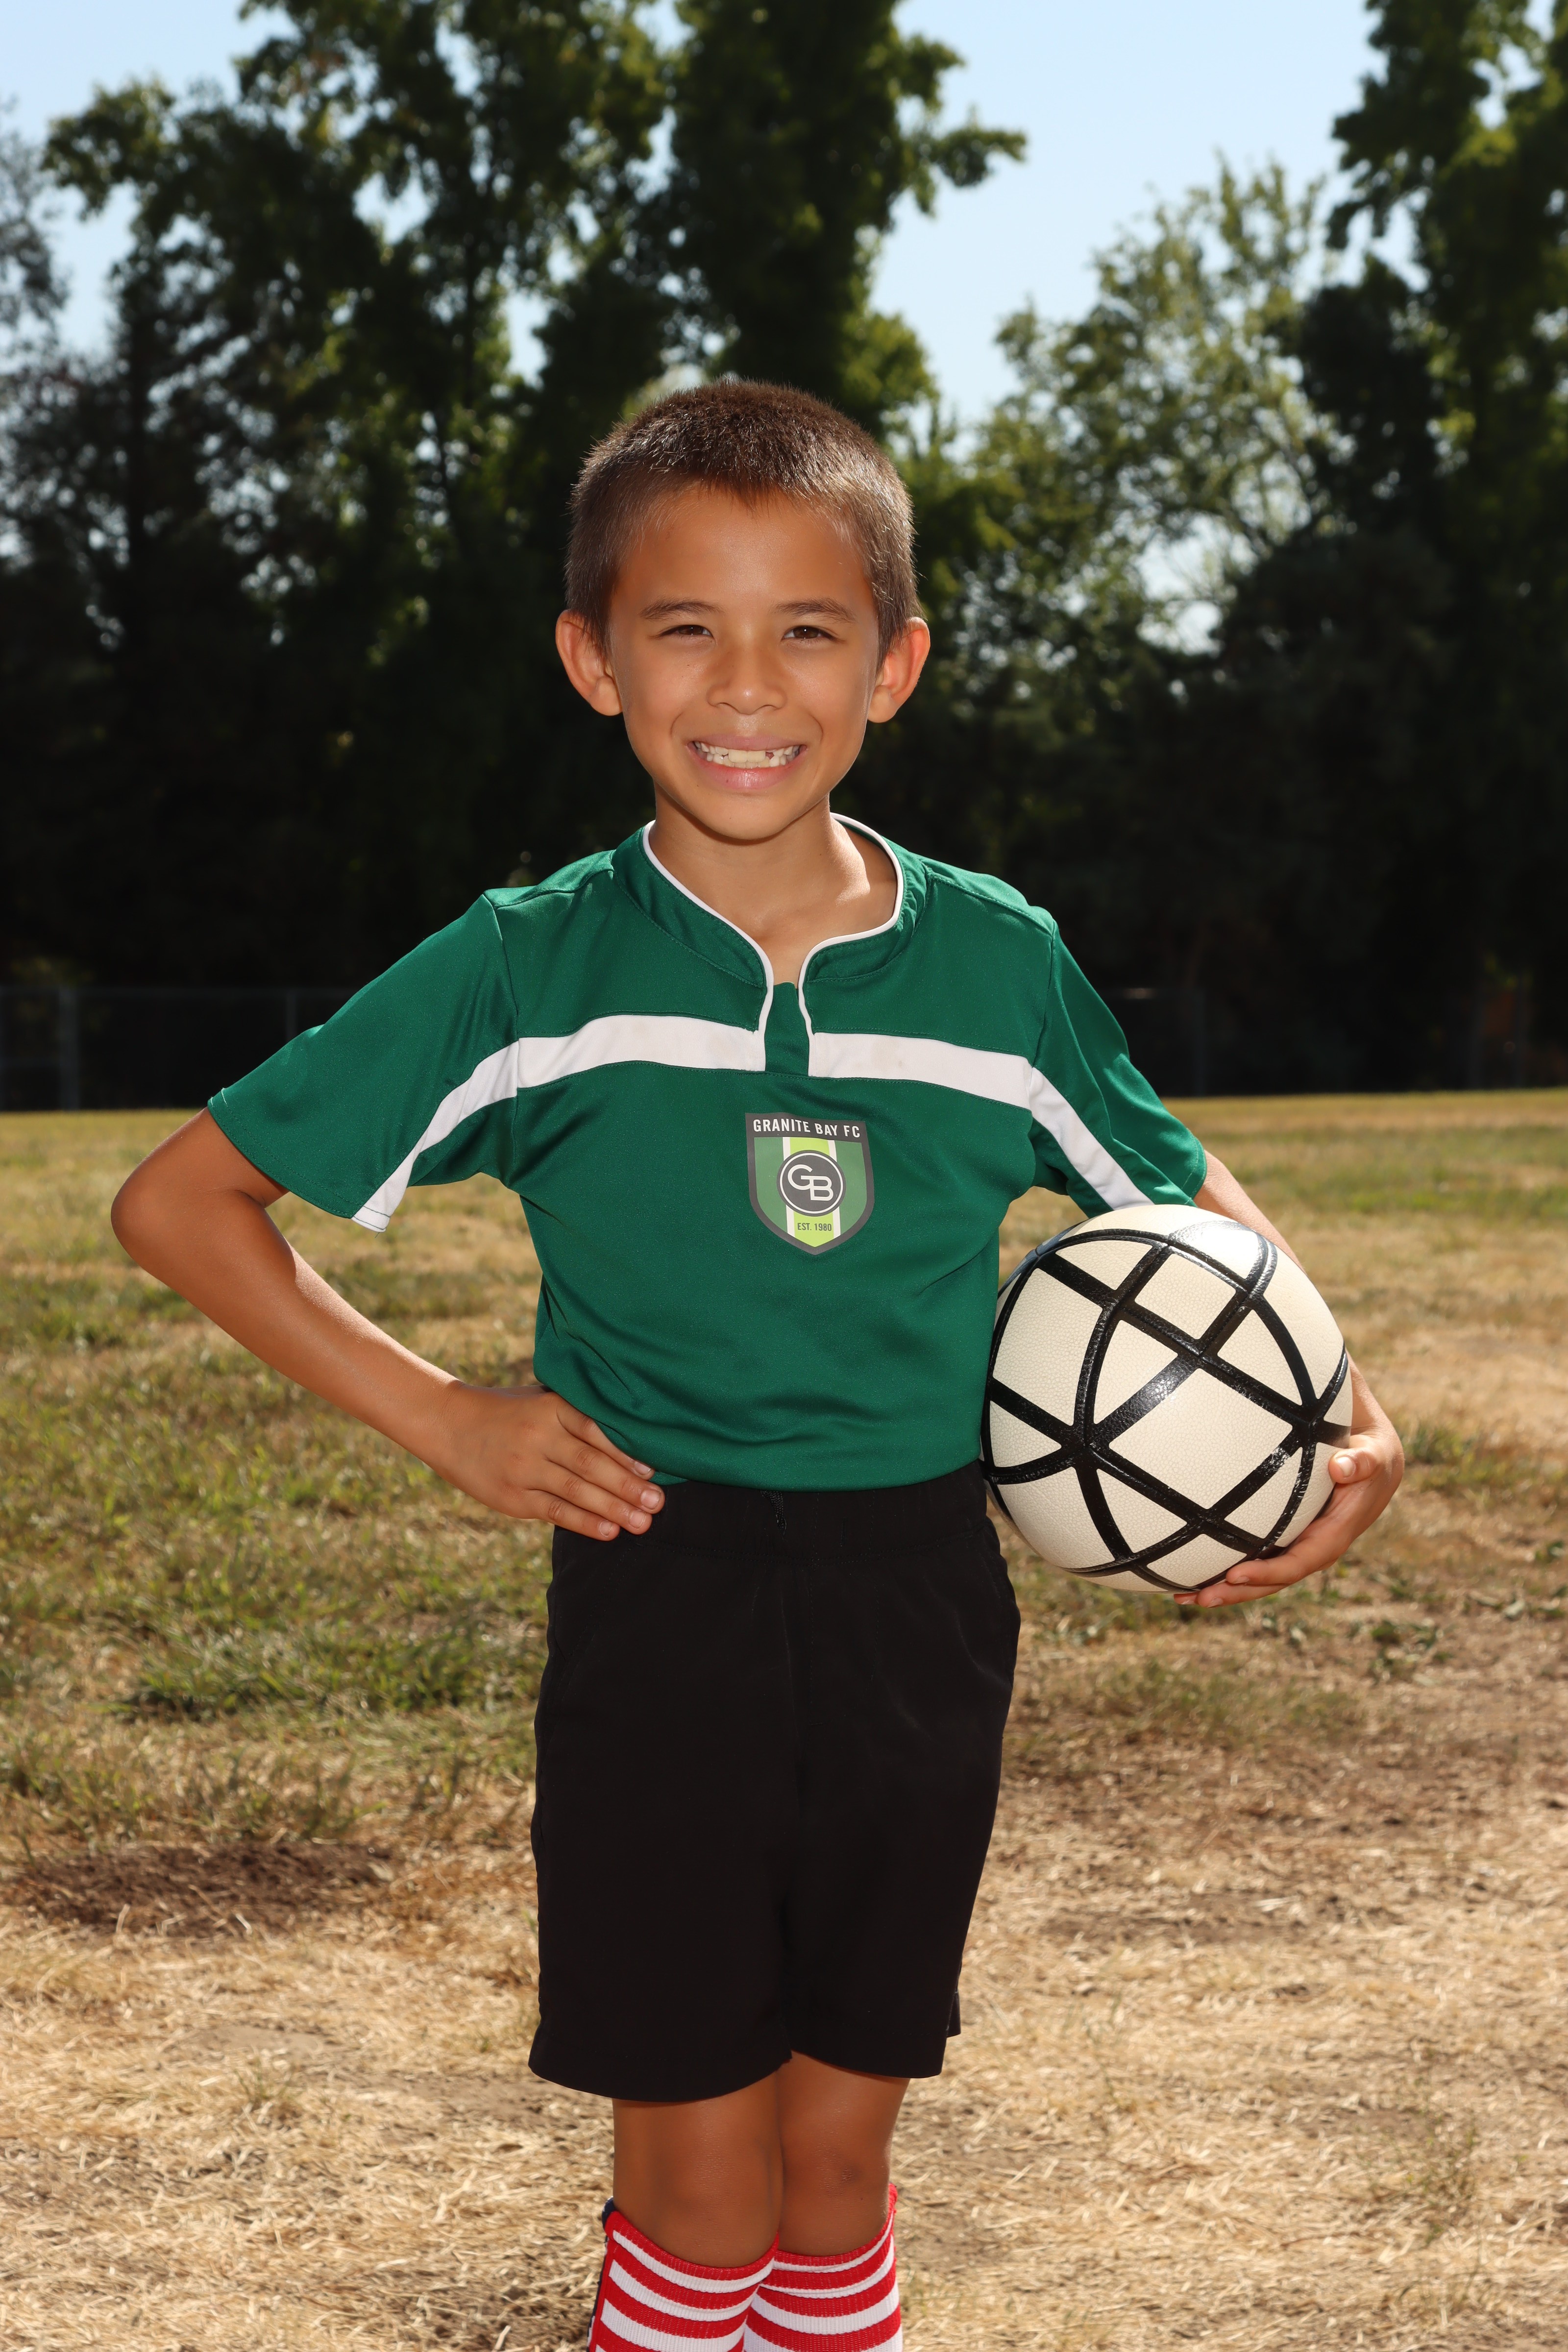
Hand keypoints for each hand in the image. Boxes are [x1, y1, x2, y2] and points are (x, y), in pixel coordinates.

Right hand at [428, 1384, 663, 1540]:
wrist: (448, 1424)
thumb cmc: (506, 1411)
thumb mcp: (539, 1399)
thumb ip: (575, 1414)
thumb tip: (628, 1434)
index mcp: (550, 1408)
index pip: (595, 1430)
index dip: (625, 1452)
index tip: (653, 1469)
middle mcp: (538, 1437)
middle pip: (591, 1464)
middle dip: (628, 1487)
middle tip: (659, 1503)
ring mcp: (524, 1468)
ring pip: (577, 1492)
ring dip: (614, 1509)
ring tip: (644, 1522)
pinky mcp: (512, 1496)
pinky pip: (555, 1511)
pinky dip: (585, 1523)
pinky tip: (610, 1531)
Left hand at [1185, 1364, 1403, 1607]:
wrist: (1372, 1460)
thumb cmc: (1370, 1454)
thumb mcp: (1373, 1455)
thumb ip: (1363, 1461)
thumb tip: (1341, 1466)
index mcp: (1333, 1535)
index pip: (1299, 1562)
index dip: (1268, 1573)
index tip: (1234, 1576)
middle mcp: (1313, 1547)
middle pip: (1273, 1579)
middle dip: (1237, 1593)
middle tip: (1198, 1598)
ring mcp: (1297, 1544)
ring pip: (1260, 1573)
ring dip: (1224, 1589)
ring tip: (1182, 1596)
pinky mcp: (1284, 1535)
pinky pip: (1255, 1555)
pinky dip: (1225, 1567)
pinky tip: (1191, 1571)